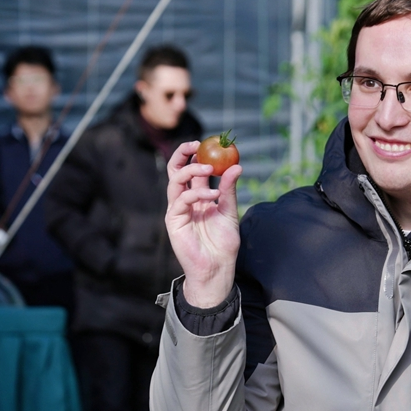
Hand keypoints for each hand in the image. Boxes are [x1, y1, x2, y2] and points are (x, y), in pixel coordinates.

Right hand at [165, 141, 242, 307]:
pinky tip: (213, 195)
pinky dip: (197, 194)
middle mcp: (185, 201)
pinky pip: (181, 201)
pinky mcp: (174, 221)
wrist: (217, 268)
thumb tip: (237, 166)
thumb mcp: (229, 211)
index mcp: (197, 197)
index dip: (196, 154)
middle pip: (176, 170)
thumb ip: (229, 190)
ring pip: (175, 181)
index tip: (207, 142)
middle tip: (196, 144)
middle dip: (182, 154)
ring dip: (191, 170)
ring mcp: (177, 210)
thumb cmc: (223, 243)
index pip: (192, 169)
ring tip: (209, 168)